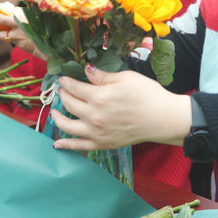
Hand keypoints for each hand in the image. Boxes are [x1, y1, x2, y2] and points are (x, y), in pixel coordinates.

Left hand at [0, 9, 42, 57]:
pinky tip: (11, 33)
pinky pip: (13, 41)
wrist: (52, 43)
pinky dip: (10, 37)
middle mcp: (17, 33)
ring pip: (4, 38)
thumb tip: (13, 9)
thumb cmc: (44, 26)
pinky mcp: (22, 46)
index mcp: (20, 23)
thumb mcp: (34, 16)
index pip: (2, 19)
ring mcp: (19, 41)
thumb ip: (22, 14)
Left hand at [51, 65, 190, 150]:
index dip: (66, 81)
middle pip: (69, 104)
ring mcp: (96, 132)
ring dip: (58, 117)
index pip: (75, 87)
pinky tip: (56, 144)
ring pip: (67, 126)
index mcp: (99, 96)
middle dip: (63, 94)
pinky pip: (78, 147)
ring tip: (55, 111)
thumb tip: (86, 70)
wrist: (162, 118)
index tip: (63, 78)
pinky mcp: (102, 144)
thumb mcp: (126, 78)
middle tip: (62, 90)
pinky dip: (66, 146)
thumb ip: (103, 76)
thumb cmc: (147, 95)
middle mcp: (94, 116)